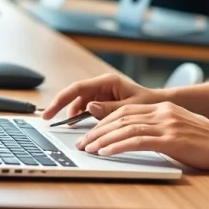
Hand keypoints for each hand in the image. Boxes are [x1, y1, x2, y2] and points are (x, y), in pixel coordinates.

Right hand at [41, 73, 162, 121]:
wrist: (158, 104)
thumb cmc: (148, 103)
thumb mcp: (129, 108)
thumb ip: (109, 109)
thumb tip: (88, 108)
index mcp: (107, 82)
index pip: (78, 88)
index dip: (61, 100)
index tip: (50, 112)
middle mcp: (102, 85)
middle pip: (75, 95)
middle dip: (63, 107)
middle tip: (49, 119)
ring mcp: (102, 92)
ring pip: (80, 102)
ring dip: (74, 114)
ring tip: (72, 127)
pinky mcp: (103, 100)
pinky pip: (87, 108)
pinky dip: (83, 116)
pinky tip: (82, 125)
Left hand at [76, 101, 208, 170]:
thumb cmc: (206, 142)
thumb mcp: (178, 129)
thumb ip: (158, 129)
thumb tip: (135, 137)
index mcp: (163, 108)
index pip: (125, 112)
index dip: (104, 122)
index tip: (90, 133)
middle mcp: (162, 112)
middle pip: (121, 118)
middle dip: (98, 130)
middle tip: (83, 143)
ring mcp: (167, 124)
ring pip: (125, 128)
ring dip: (103, 139)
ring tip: (88, 149)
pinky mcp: (170, 139)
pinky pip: (137, 140)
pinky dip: (117, 146)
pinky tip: (105, 153)